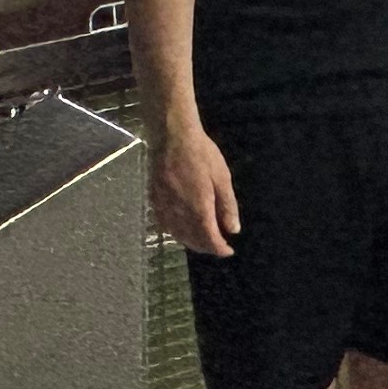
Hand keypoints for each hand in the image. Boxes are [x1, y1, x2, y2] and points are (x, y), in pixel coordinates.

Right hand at [152, 125, 240, 255]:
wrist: (172, 137)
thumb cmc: (202, 154)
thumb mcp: (222, 177)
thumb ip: (227, 206)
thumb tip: (233, 230)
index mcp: (198, 207)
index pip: (209, 238)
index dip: (219, 248)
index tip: (228, 251)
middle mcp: (179, 212)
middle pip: (193, 240)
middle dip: (207, 247)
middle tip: (219, 245)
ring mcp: (164, 208)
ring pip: (178, 235)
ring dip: (192, 242)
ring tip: (204, 240)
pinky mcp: (154, 201)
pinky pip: (166, 226)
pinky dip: (177, 233)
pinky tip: (184, 229)